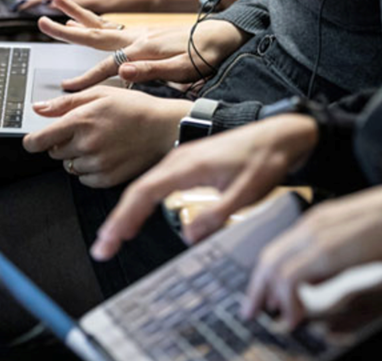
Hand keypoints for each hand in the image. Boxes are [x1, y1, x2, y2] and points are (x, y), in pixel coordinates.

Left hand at [22, 86, 191, 187]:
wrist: (165, 128)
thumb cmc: (135, 108)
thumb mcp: (100, 94)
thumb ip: (65, 103)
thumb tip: (38, 109)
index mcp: (81, 120)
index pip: (39, 140)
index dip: (32, 141)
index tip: (33, 141)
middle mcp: (87, 144)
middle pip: (54, 152)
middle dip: (63, 143)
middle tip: (85, 132)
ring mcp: (98, 163)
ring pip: (69, 166)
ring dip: (77, 157)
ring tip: (99, 143)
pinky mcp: (108, 178)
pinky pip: (84, 179)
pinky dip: (90, 170)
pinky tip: (105, 155)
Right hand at [39, 0, 248, 90]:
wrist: (226, 36)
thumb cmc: (207, 55)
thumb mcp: (183, 69)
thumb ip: (151, 70)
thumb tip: (121, 71)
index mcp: (143, 48)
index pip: (106, 66)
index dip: (86, 79)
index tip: (66, 89)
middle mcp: (138, 36)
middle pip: (94, 33)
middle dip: (66, 29)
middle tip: (41, 21)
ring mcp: (141, 32)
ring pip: (102, 23)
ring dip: (78, 14)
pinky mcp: (147, 32)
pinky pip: (114, 25)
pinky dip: (97, 21)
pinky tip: (90, 21)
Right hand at [90, 114, 319, 261]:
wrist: (279, 134)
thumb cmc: (265, 158)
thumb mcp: (248, 192)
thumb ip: (217, 214)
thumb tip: (188, 237)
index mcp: (188, 166)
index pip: (144, 194)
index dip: (123, 219)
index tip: (109, 241)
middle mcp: (178, 160)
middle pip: (137, 191)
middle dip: (117, 221)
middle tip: (103, 248)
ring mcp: (181, 161)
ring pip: (144, 187)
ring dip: (127, 213)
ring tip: (114, 238)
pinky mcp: (187, 165)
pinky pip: (155, 184)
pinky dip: (141, 202)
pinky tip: (138, 216)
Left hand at [243, 179, 381, 329]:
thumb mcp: (362, 262)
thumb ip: (340, 286)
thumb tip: (327, 323)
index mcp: (319, 222)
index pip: (279, 248)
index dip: (266, 275)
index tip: (263, 297)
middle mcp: (312, 225)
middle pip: (269, 257)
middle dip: (257, 287)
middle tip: (252, 312)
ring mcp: (316, 234)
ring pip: (274, 267)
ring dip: (269, 296)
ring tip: (274, 319)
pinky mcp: (324, 248)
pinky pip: (290, 276)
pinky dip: (286, 299)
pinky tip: (293, 317)